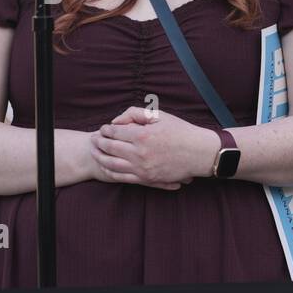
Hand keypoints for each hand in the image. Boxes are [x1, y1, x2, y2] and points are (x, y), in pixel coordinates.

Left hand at [89, 106, 213, 188]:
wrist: (199, 153)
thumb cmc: (181, 131)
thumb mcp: (160, 116)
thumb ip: (135, 113)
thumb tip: (116, 121)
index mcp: (142, 135)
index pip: (114, 132)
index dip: (105, 129)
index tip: (103, 128)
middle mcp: (139, 153)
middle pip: (109, 148)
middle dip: (98, 142)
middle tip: (93, 140)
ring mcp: (142, 168)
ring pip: (112, 164)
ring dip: (100, 158)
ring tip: (95, 153)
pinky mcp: (147, 178)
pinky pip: (123, 177)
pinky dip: (111, 172)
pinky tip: (107, 167)